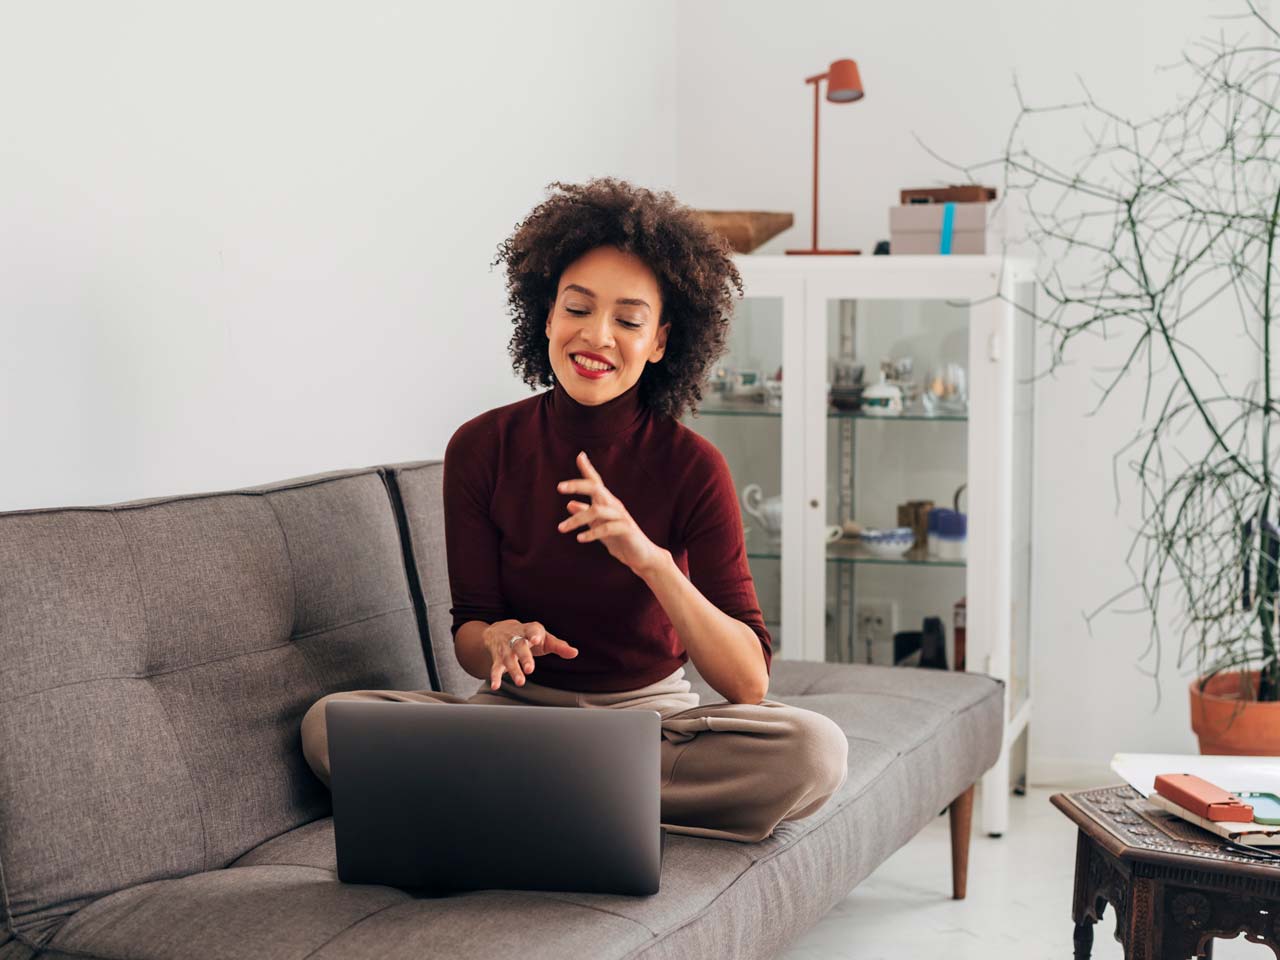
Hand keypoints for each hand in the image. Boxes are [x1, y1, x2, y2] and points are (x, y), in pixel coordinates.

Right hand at [481, 620, 578, 690]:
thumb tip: (574, 653)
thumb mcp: (544, 638)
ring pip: (509, 659)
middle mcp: (516, 639)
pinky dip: (495, 677)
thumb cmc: (528, 636)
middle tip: (530, 669)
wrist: (499, 630)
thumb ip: (559, 646)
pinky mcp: (497, 659)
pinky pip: (495, 668)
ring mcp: (506, 649)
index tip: (535, 640)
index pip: (533, 631)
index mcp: (530, 631)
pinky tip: (496, 686)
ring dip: (514, 670)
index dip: (534, 635)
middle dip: (525, 657)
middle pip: (520, 647)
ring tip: (520, 682)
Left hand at [557, 451, 666, 575]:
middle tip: (559, 487)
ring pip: (597, 511)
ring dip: (576, 519)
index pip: (596, 483)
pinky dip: (592, 533)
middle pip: (596, 488)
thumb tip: (569, 504)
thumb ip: (586, 515)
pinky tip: (580, 538)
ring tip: (561, 528)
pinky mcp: (626, 529)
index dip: (588, 469)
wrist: (640, 556)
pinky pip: (607, 528)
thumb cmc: (619, 539)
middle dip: (578, 485)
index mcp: (607, 503)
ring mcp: (621, 516)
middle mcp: (614, 505)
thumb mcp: (598, 526)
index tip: (580, 455)